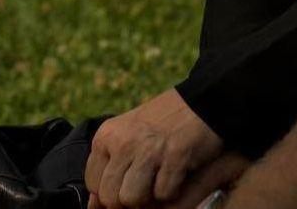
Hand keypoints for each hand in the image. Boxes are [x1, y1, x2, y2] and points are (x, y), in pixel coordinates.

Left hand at [84, 89, 228, 208]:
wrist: (204, 99)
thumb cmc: (163, 122)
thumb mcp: (128, 136)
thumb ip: (110, 167)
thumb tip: (93, 206)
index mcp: (106, 135)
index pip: (93, 184)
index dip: (112, 191)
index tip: (130, 179)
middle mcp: (123, 141)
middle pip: (110, 197)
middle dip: (129, 198)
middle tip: (147, 182)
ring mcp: (148, 148)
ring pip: (132, 199)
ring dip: (149, 197)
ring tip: (160, 177)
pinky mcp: (174, 156)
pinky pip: (163, 195)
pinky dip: (173, 190)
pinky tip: (178, 171)